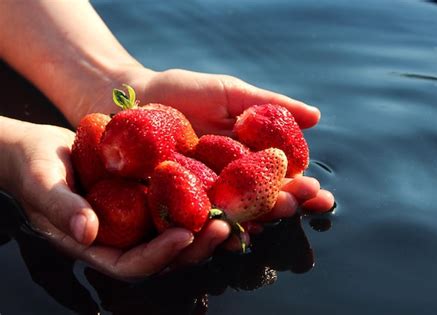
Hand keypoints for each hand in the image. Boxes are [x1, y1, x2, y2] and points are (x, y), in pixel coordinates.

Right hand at [3, 118, 222, 278]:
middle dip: (196, 246)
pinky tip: (221, 189)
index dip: (160, 254)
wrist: (42, 148)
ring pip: (177, 232)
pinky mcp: (148, 197)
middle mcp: (123, 237)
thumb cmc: (33, 167)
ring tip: (232, 213)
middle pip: (165, 255)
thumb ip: (61, 208)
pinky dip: (199, 201)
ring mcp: (138, 218)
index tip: (185, 235)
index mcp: (98, 246)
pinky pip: (176, 204)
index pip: (133, 264)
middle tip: (223, 228)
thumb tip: (87, 232)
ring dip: (206, 227)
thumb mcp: (42, 184)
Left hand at [86, 67, 333, 262]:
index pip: (282, 180)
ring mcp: (202, 196)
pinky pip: (195, 218)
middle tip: (302, 203)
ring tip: (270, 218)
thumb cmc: (183, 91)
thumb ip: (271, 106)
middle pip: (262, 202)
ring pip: (233, 216)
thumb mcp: (230, 93)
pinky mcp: (173, 204)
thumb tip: (317, 118)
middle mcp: (229, 184)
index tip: (322, 194)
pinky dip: (212, 226)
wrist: (132, 96)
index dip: (303, 189)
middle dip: (285, 205)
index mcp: (248, 160)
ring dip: (255, 220)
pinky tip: (227, 231)